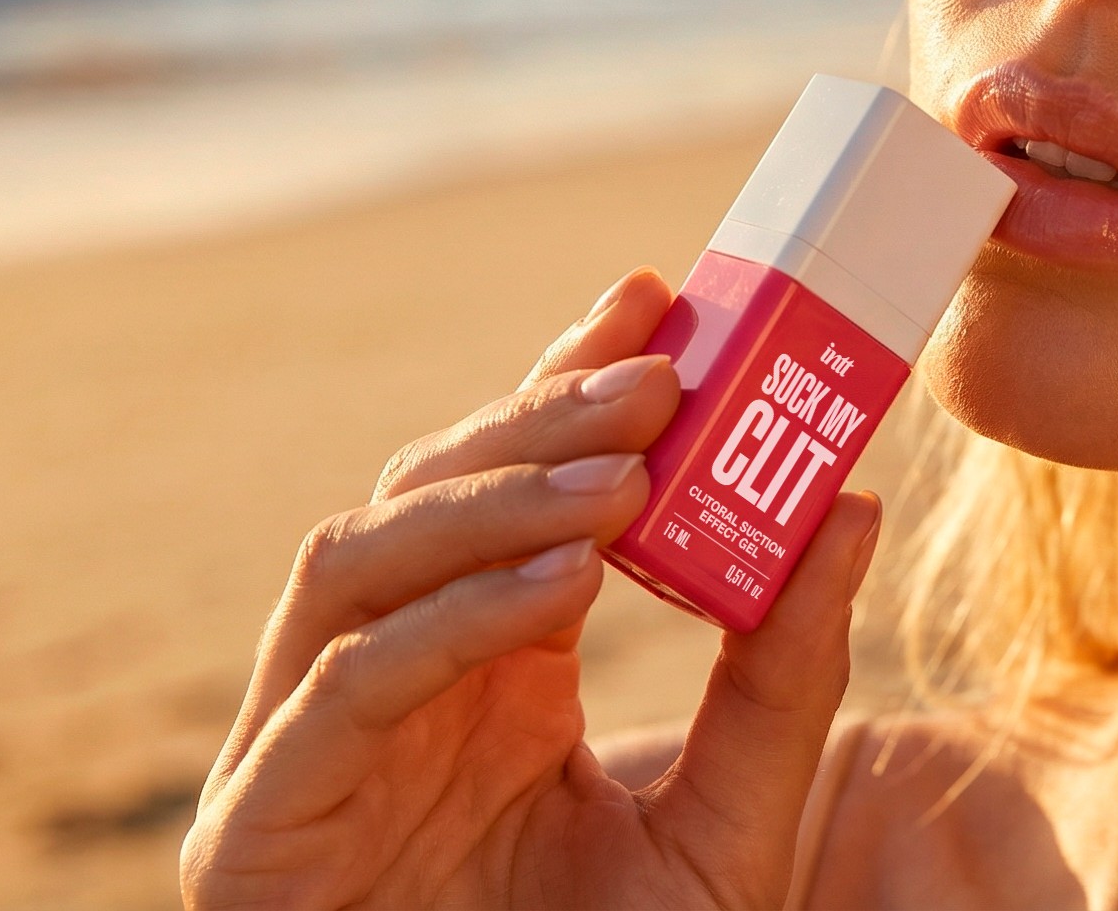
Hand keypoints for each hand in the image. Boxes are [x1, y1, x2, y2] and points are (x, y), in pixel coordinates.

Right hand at [182, 269, 882, 910]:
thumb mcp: (734, 820)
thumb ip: (787, 672)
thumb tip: (858, 500)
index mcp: (485, 666)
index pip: (514, 490)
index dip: (572, 381)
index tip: (661, 291)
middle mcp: (388, 682)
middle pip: (428, 494)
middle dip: (540, 416)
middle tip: (658, 358)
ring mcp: (308, 746)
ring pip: (360, 559)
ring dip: (492, 493)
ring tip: (625, 458)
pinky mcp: (259, 826)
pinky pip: (343, 690)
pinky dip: (450, 619)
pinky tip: (564, 585)